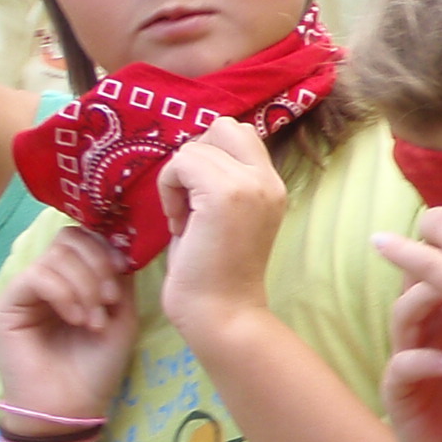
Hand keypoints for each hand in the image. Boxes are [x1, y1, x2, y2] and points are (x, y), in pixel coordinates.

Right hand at [0, 227, 136, 423]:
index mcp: (75, 278)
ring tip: (94, 320)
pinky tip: (75, 318)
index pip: (84, 238)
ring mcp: (27, 290)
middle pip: (69, 239)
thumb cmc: (96, 366)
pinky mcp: (8, 304)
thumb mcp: (121, 316)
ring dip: (85, 286)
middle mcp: (49, 279)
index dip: (106, 246)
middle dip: (97, 264)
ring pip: (56, 256)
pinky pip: (37, 276)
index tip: (123, 270)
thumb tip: (123, 242)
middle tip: (109, 300)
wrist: (71, 406)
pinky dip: (63, 293)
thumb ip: (120, 279)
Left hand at [157, 119, 286, 340]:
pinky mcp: (226, 194)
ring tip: (184, 217)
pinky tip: (178, 223)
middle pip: (225, 127)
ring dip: (178, 177)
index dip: (209, 157)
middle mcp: (268, 180)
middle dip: (196, 156)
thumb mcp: (224, 218)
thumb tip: (192, 158)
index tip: (199, 200)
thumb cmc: (213, 275)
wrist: (222, 314)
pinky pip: (183, 161)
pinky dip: (170, 187)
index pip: (240, 135)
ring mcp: (250, 185)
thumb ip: (221, 185)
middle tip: (190, 199)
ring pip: (198, 144)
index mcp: (272, 186)